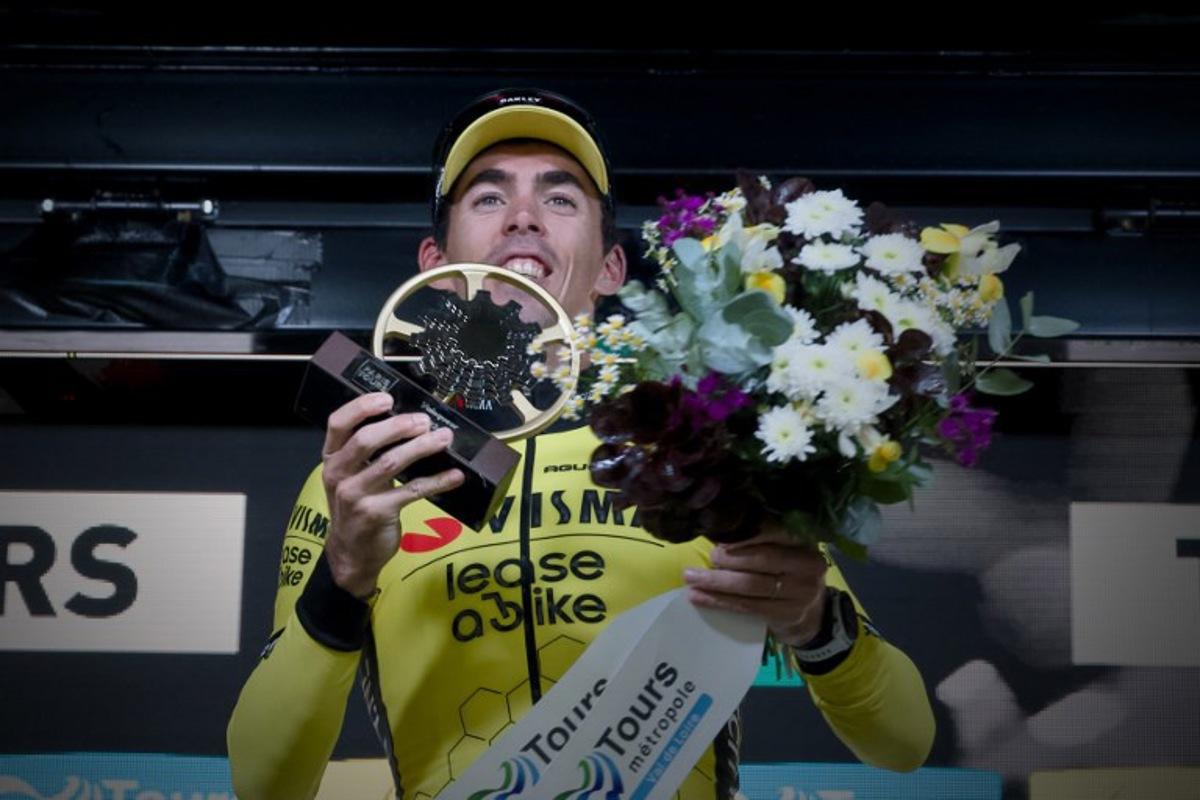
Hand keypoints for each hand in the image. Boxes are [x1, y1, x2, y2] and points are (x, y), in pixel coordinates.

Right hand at [321, 392, 464, 597]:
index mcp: (332, 459)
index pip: (337, 423)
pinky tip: (454, 475)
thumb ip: (368, 452)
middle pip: (366, 440)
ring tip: (444, 438)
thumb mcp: (352, 477)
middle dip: (399, 426)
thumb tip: (409, 422)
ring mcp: (355, 496)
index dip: (361, 407)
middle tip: (424, 421)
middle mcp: (338, 475)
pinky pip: (411, 491)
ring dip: (422, 447)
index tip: (387, 398)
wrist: (351, 553)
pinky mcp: (376, 514)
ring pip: (390, 463)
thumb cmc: (356, 507)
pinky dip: (437, 481)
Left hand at [683, 524, 828, 645]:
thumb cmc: (789, 573)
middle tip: (708, 556)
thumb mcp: (786, 550)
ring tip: (691, 578)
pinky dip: (719, 601)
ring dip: (717, 581)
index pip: (775, 532)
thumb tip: (718, 529)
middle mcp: (807, 565)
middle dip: (729, 558)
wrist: (813, 614)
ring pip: (751, 585)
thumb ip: (763, 538)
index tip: (720, 536)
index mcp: (804, 542)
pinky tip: (698, 597)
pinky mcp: (786, 615)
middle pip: (762, 560)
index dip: (746, 535)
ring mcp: (800, 593)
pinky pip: (746, 606)